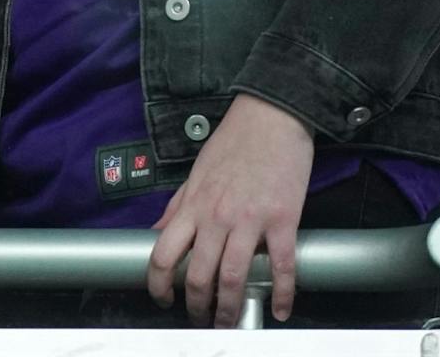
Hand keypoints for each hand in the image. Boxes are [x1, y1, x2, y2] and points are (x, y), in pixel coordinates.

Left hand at [147, 93, 315, 325]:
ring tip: (230, 322)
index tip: (163, 300)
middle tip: (201, 320)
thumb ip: (177, 206)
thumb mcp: (196, 172)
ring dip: (230, 309)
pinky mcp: (283, 220)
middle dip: (196, 307)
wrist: (272, 116)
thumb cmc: (235, 142)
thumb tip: (156, 233)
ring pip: (234, 278)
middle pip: (198, 276)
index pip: (163, 254)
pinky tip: (280, 310)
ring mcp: (250, 220)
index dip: (158, 285)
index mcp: (194, 205)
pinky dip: (282, 294)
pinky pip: (281, 267)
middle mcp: (217, 216)